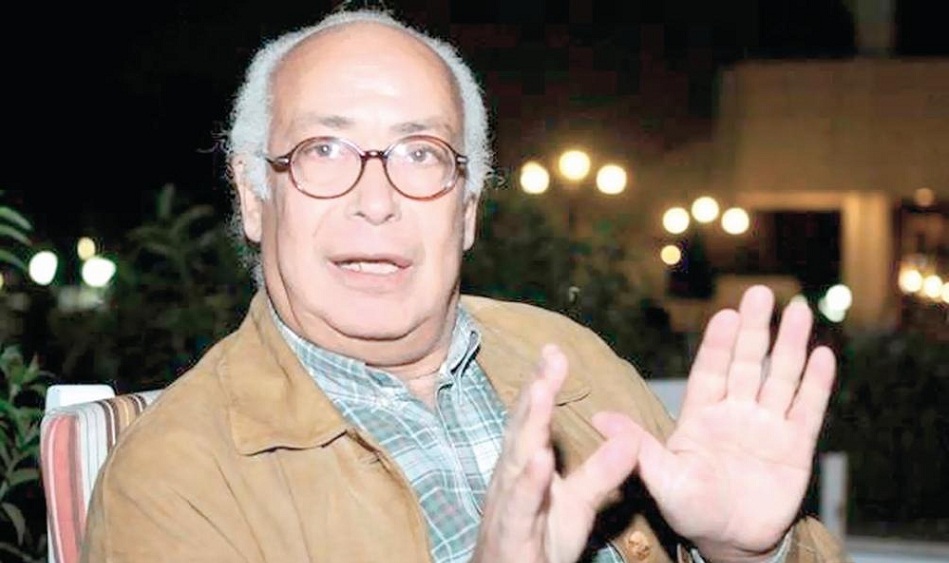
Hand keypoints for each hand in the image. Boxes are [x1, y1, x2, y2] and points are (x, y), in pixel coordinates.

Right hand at [472, 345, 642, 562]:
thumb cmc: (537, 541)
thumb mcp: (578, 504)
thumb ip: (602, 471)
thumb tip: (629, 438)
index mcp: (526, 466)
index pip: (535, 419)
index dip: (544, 384)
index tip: (556, 349)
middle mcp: (511, 479)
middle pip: (524, 429)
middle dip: (536, 391)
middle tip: (550, 356)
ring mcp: (507, 504)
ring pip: (516, 460)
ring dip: (529, 424)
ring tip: (541, 390)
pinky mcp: (510, 533)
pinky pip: (520, 506)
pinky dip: (529, 482)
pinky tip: (540, 459)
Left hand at [624, 285, 836, 561]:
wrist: (732, 540)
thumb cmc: (691, 509)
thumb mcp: (663, 480)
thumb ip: (638, 447)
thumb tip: (599, 418)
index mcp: (701, 415)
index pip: (711, 371)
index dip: (719, 344)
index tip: (726, 314)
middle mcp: (735, 412)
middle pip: (748, 363)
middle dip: (755, 330)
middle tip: (762, 293)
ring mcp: (767, 426)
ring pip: (780, 378)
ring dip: (790, 345)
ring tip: (799, 310)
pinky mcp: (795, 446)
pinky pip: (807, 409)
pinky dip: (816, 383)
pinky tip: (823, 354)